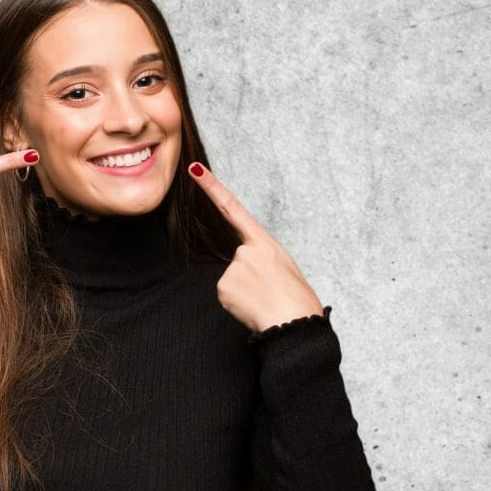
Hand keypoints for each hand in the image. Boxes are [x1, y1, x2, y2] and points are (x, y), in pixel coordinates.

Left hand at [188, 162, 323, 331]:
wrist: (295, 321)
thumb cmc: (295, 297)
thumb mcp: (282, 267)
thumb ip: (259, 258)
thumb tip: (239, 269)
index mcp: (264, 241)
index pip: (232, 207)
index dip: (212, 187)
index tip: (195, 169)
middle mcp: (245, 250)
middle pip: (236, 261)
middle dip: (249, 278)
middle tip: (269, 290)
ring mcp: (234, 267)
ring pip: (231, 280)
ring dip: (244, 292)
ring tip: (264, 299)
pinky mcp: (224, 286)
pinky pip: (226, 294)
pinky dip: (237, 303)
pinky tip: (252, 307)